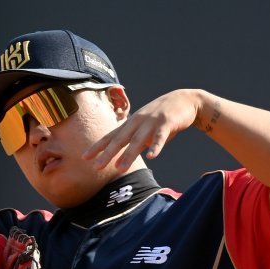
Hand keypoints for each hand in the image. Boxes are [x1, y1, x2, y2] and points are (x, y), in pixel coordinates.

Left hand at [83, 89, 200, 170]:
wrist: (185, 100)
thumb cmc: (162, 118)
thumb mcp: (144, 128)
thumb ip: (134, 141)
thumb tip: (122, 157)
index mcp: (131, 124)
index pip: (111, 136)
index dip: (98, 147)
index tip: (84, 158)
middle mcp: (138, 122)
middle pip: (120, 139)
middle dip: (107, 153)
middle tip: (96, 167)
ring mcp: (151, 122)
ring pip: (137, 140)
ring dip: (128, 155)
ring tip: (119, 169)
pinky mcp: (167, 124)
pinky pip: (160, 137)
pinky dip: (156, 147)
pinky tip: (152, 157)